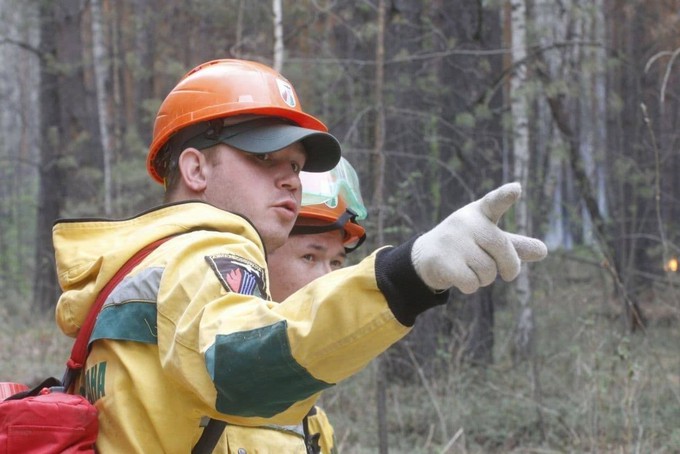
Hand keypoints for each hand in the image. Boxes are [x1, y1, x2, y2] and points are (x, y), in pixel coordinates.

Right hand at [411, 182, 546, 293]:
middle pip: (503, 250)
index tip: (516, 189)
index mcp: (480, 213)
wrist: (426, 256)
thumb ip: (515, 246)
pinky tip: (458, 277)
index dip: (505, 196)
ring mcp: (452, 240)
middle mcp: (465, 222)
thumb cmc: (465, 246)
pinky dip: (470, 287)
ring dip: (484, 279)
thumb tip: (543, 251)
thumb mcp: (489, 241)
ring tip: (469, 268)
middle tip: (506, 273)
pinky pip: (471, 283)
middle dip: (509, 267)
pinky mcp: (442, 260)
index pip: (494, 202)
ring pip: (488, 271)